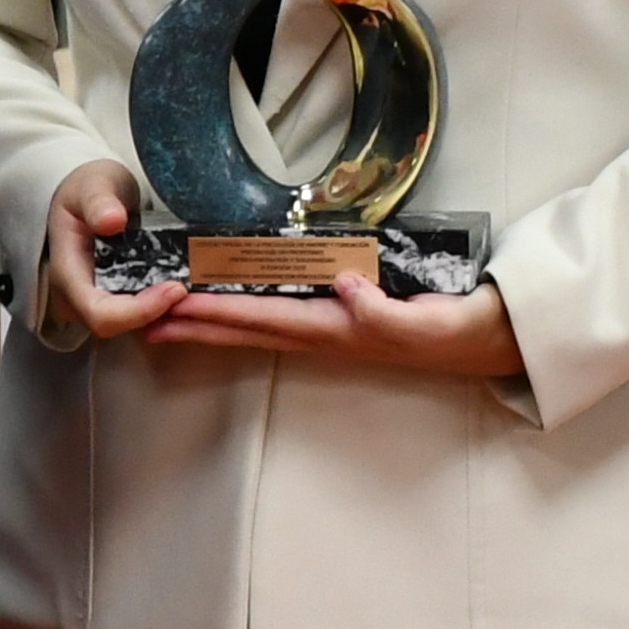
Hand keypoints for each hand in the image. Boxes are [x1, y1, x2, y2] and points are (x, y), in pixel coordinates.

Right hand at [36, 159, 178, 349]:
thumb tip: (112, 221)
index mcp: (67, 274)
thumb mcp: (92, 185)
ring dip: (164, 312)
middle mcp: (78, 297)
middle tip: (191, 287)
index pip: (99, 313)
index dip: (138, 311)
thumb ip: (98, 201)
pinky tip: (184, 286)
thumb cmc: (88, 189)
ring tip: (193, 286)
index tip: (175, 288)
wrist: (89, 196)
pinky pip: (140, 314)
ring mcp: (96, 301)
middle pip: (117, 325)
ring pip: (131, 324)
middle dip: (157, 314)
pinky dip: (164, 305)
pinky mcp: (114, 299)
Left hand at [146, 272, 520, 376]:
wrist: (487, 340)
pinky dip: (247, 310)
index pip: (265, 319)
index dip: (219, 311)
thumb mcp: (425, 323)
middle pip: (247, 328)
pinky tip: (228, 306)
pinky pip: (281, 315)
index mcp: (337, 332)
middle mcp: (324, 334)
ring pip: (258, 325)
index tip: (175, 305)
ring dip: (211, 323)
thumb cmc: (457, 331)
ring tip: (165, 317)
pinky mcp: (342, 319)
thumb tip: (345, 288)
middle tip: (140, 319)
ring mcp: (331, 330)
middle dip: (194, 324)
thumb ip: (386, 311)